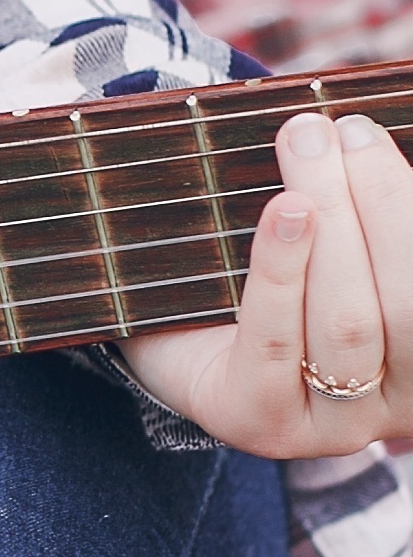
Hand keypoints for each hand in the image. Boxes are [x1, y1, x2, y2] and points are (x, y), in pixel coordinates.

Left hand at [121, 112, 412, 457]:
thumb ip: (355, 209)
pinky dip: (282, 265)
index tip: (369, 131)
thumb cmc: (256, 271)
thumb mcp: (324, 239)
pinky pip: (274, 339)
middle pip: (406, 307)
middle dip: (381, 205)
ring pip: (349, 322)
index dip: (409, 208)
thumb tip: (361, 135)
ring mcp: (329, 426)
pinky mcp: (258, 422)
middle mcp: (394, 405)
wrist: (167, 333)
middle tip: (340, 130)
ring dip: (332, 219)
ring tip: (305, 144)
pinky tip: (285, 210)